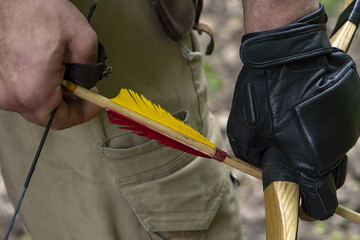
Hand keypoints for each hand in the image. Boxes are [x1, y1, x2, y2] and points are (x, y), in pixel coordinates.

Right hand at [0, 0, 100, 128]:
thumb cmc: (35, 9)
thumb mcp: (82, 39)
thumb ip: (91, 70)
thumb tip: (86, 83)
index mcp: (33, 89)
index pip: (62, 120)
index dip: (83, 114)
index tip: (94, 104)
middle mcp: (10, 94)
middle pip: (48, 115)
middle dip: (71, 104)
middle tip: (85, 91)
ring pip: (34, 104)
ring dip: (55, 95)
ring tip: (68, 77)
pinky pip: (21, 92)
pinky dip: (39, 87)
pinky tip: (50, 72)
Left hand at [227, 5, 359, 219]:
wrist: (286, 53)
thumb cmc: (261, 95)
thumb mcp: (244, 135)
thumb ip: (258, 162)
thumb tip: (268, 170)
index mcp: (310, 161)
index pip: (320, 204)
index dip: (308, 209)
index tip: (298, 204)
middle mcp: (335, 149)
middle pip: (330, 183)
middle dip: (312, 183)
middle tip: (291, 166)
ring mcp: (346, 128)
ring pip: (334, 157)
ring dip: (317, 155)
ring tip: (295, 135)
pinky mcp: (349, 111)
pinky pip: (337, 133)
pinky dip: (323, 133)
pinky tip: (305, 115)